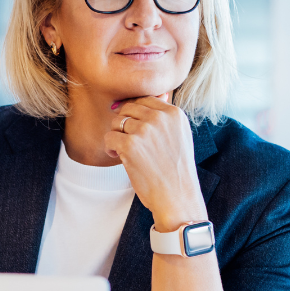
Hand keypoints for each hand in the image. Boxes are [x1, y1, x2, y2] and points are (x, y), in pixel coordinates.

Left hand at [104, 94, 207, 232]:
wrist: (178, 197)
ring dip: (117, 137)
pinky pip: (109, 138)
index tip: (133, 128)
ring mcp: (145, 130)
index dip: (134, 113)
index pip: (144, 99)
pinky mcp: (130, 145)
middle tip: (128, 141)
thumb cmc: (177, 170)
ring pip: (116, 122)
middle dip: (124, 124)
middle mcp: (160, 118)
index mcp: (174, 113)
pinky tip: (119, 158)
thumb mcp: (180, 136)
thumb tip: (158, 94)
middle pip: (128, 107)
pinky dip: (110, 149)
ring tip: (125, 152)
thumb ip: (167, 116)